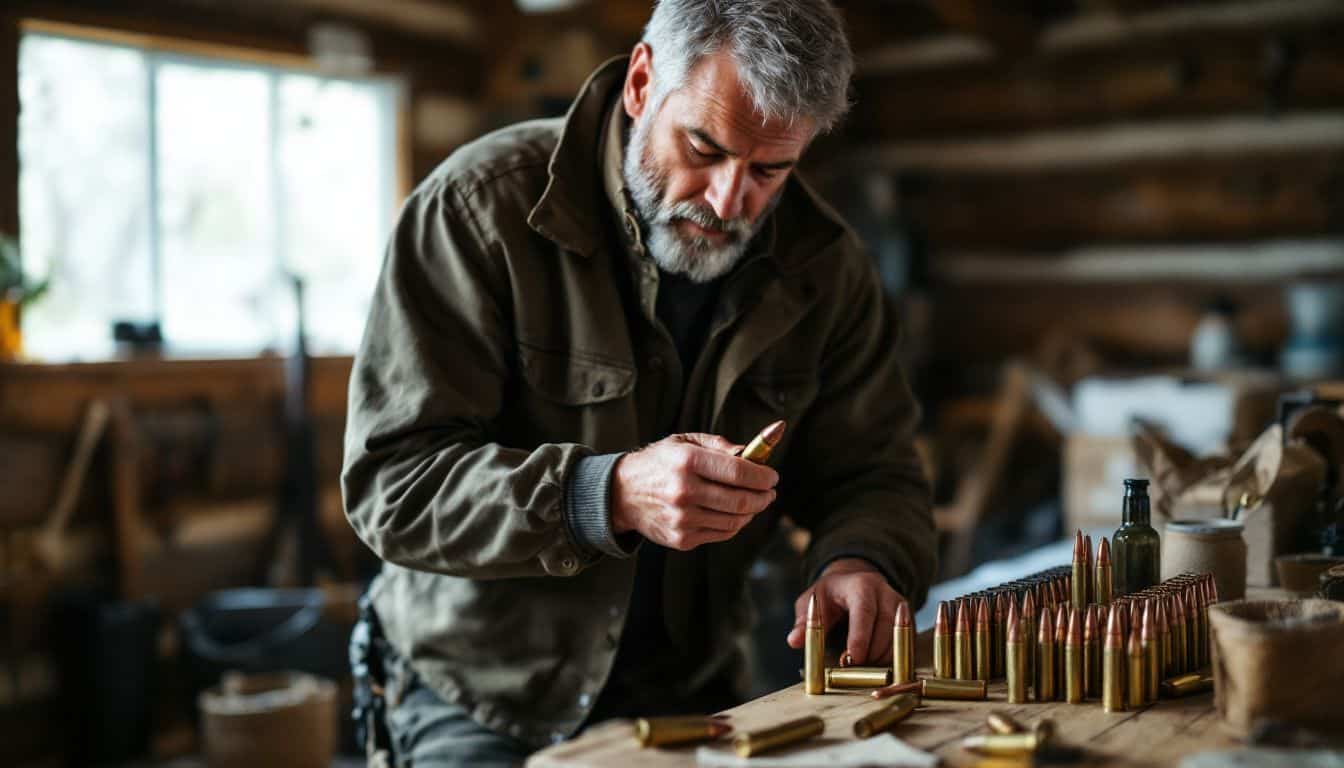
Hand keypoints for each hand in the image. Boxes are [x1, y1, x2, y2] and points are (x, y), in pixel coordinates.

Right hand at [610, 433, 778, 550]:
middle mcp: (684, 491)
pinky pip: (721, 533)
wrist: (621, 494)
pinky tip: (735, 514)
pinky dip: (735, 524)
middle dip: (764, 496)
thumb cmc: (658, 464)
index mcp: (686, 461)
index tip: (772, 476)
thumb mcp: (683, 442)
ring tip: (755, 502)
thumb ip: (717, 445)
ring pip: (734, 520)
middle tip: (770, 491)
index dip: (762, 475)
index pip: (738, 471)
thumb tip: (750, 453)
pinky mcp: (681, 539)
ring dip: (752, 511)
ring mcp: (682, 518)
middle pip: (741, 499)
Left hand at [786, 558, 903, 664]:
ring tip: (860, 668)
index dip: (859, 638)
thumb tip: (794, 641)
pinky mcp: (907, 621)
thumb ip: (804, 622)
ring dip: (880, 659)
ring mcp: (900, 607)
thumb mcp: (812, 602)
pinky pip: (904, 645)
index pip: (864, 612)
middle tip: (852, 670)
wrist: (853, 582)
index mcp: (861, 585)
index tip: (851, 660)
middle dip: (870, 653)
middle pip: (885, 627)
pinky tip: (875, 665)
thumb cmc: (830, 595)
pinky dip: (890, 659)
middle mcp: (885, 593)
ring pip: (897, 639)